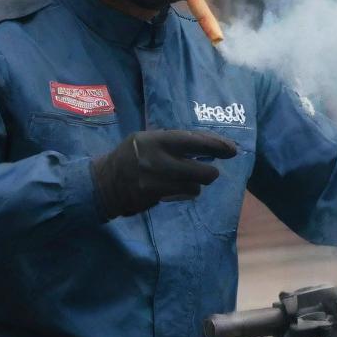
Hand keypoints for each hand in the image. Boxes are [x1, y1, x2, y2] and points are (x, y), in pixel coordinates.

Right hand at [91, 130, 237, 218]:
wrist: (104, 182)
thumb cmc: (130, 156)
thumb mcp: (146, 140)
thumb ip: (172, 142)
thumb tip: (207, 146)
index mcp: (156, 140)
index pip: (194, 141)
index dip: (216, 145)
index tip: (232, 149)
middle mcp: (156, 159)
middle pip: (201, 171)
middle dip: (210, 172)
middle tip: (211, 171)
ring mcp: (155, 181)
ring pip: (194, 186)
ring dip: (194, 184)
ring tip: (184, 180)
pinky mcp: (154, 197)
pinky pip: (181, 196)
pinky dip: (183, 193)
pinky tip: (175, 189)